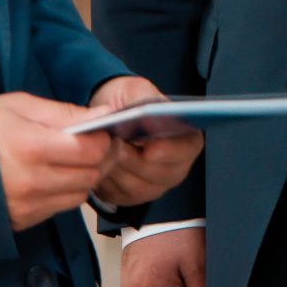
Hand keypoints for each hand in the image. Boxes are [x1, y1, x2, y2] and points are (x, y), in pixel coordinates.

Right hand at [0, 92, 110, 232]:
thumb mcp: (18, 106)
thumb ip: (64, 112)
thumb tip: (104, 114)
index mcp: (31, 146)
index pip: (91, 150)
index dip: (103, 139)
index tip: (99, 131)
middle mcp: (31, 181)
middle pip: (91, 175)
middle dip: (98, 158)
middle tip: (89, 144)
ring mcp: (27, 205)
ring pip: (79, 195)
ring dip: (82, 177)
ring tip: (66, 159)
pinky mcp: (23, 220)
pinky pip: (59, 208)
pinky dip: (63, 192)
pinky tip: (49, 176)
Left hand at [88, 76, 203, 207]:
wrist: (105, 117)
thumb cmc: (126, 102)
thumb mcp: (134, 89)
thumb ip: (142, 97)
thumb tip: (145, 111)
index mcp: (184, 137)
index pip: (187, 149)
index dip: (170, 151)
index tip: (149, 150)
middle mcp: (175, 165)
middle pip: (162, 175)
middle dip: (135, 161)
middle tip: (116, 146)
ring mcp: (154, 184)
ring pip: (138, 187)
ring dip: (118, 170)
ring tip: (103, 152)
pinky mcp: (132, 196)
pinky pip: (120, 195)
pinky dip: (107, 181)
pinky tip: (98, 164)